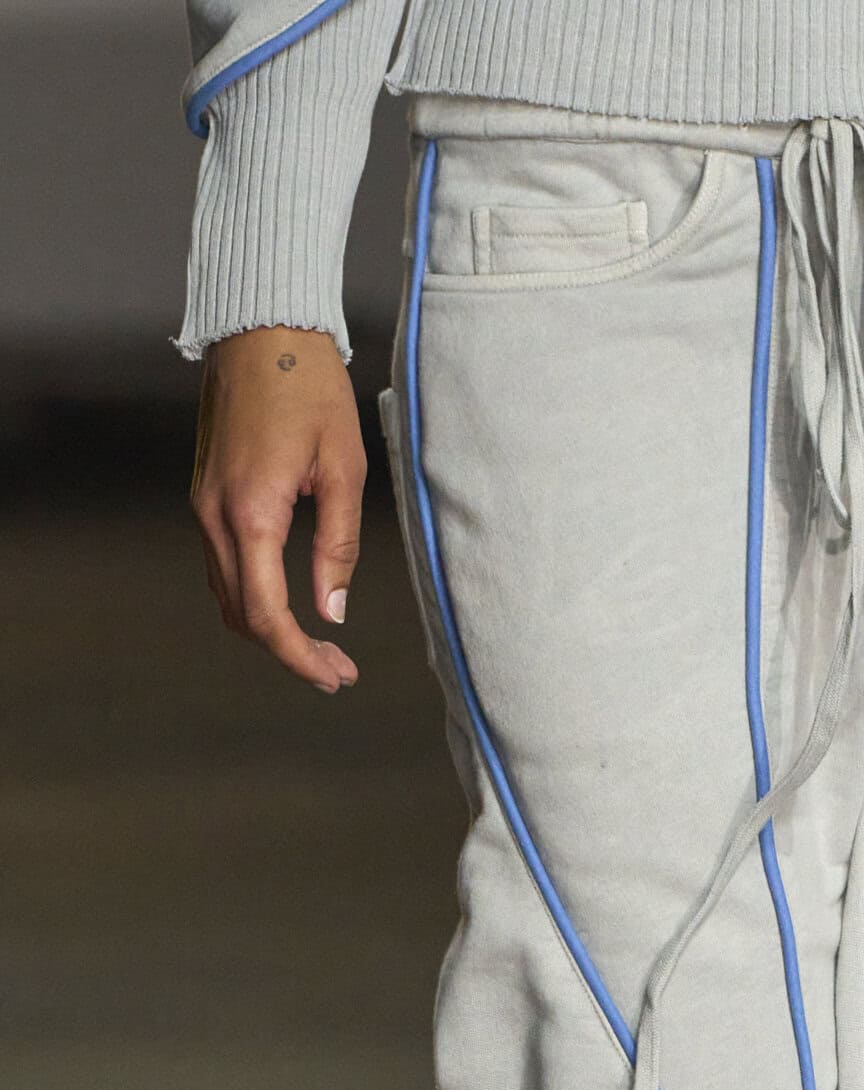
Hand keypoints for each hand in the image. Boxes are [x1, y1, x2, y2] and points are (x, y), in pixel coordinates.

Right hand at [191, 327, 364, 692]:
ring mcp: (203, 505)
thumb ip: (338, 545)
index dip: (300, 657)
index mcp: (251, 513)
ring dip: (269, 629)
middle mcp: (214, 515)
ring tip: (321, 646)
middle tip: (338, 670)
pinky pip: (223, 565)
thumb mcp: (345, 468)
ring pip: (227, 595)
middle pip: (241, 616)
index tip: (336, 676)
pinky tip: (291, 602)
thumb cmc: (310, 385)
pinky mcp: (206, 493)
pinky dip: (253, 596)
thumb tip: (333, 611)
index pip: (266, 615)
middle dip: (289, 652)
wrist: (261, 325)